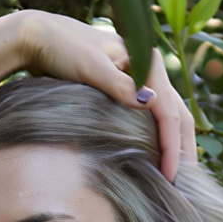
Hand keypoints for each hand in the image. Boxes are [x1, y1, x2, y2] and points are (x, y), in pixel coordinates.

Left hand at [0, 12, 193, 182]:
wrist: (37, 37)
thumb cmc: (62, 48)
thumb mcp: (90, 66)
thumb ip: (118, 85)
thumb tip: (147, 103)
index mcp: (147, 62)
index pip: (169, 111)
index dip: (171, 146)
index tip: (170, 175)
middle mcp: (150, 70)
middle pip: (178, 114)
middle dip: (183, 149)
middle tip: (185, 184)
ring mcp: (140, 80)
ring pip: (169, 116)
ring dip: (175, 144)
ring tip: (177, 175)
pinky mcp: (127, 89)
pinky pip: (153, 117)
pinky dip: (159, 137)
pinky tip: (158, 156)